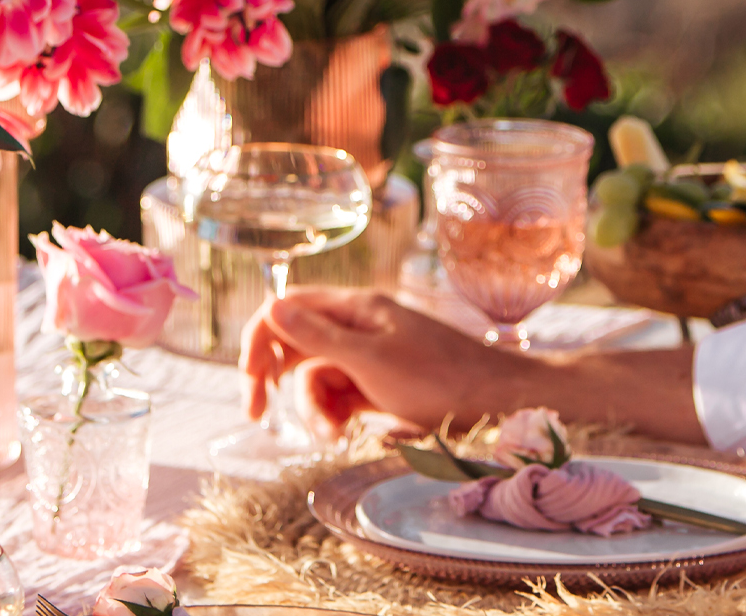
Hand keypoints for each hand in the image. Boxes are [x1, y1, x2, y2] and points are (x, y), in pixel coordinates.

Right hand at [241, 287, 528, 435]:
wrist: (496, 401)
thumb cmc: (438, 376)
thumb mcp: (371, 359)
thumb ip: (318, 336)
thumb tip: (271, 308)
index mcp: (354, 307)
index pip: (286, 308)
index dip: (260, 340)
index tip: (249, 380)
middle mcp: (356, 326)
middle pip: (293, 346)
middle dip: (276, 382)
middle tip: (257, 416)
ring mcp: (366, 357)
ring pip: (314, 379)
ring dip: (313, 409)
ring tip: (334, 436)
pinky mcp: (377, 385)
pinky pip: (338, 397)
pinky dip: (334, 416)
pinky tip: (346, 434)